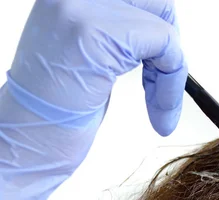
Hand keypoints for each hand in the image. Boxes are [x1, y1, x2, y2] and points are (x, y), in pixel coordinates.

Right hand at [0, 0, 186, 199]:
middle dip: (168, 45)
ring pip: (164, 24)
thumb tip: (163, 20)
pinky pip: (167, 46)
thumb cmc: (57, 111)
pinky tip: (160, 116)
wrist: (24, 144)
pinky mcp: (96, 34)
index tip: (156, 67)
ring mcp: (81, 8)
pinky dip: (171, 86)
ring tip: (159, 107)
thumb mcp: (88, 54)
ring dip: (171, 71)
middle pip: (155, 2)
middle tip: (161, 84)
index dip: (157, 30)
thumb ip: (118, 30)